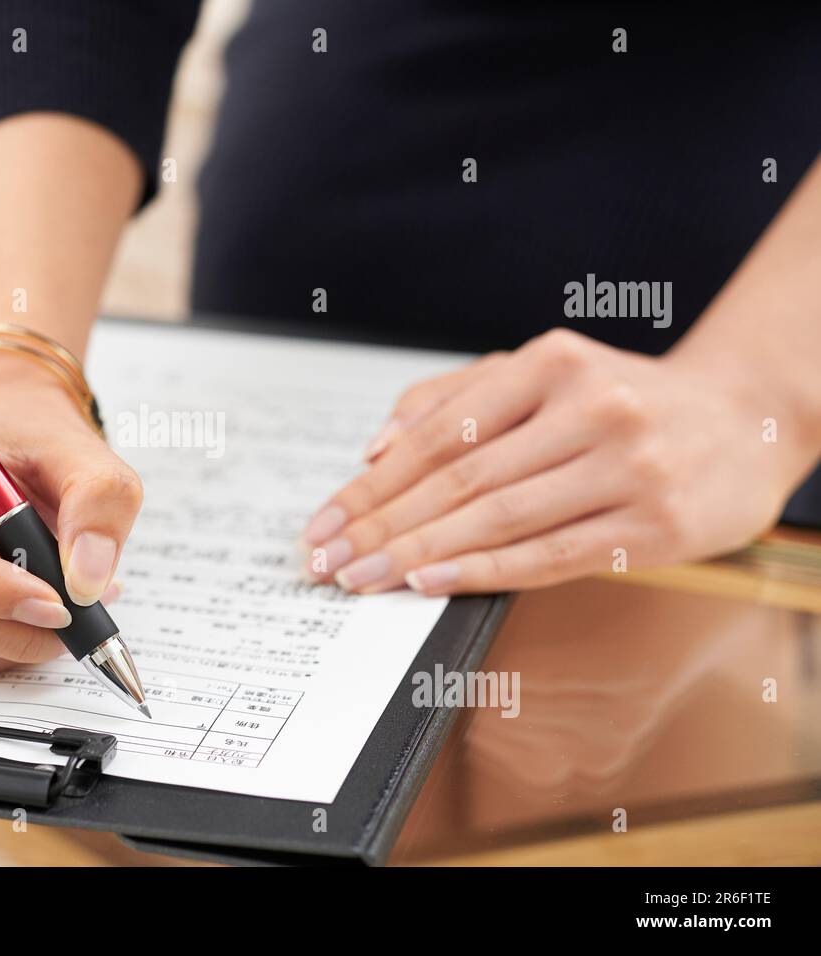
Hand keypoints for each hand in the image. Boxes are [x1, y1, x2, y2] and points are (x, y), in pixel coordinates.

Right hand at [0, 354, 141, 675]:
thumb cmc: (33, 442)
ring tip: (63, 604)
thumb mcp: (85, 456)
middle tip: (72, 617)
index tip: (53, 601)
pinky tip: (25, 612)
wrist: (8, 441)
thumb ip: (99, 504)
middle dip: (7, 627)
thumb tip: (86, 582)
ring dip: (7, 640)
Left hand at [302, 328, 796, 595]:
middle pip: (460, 479)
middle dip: (381, 527)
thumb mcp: (543, 371)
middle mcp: (592, 408)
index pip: (439, 433)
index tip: (324, 522)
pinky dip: (483, 571)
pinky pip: (550, 554)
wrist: (744, 421)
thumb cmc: (623, 400)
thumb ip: (454, 397)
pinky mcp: (653, 526)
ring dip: (416, 554)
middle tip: (328, 562)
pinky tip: (430, 582)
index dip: (372, 485)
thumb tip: (375, 447)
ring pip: (497, 518)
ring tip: (362, 580)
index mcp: (553, 362)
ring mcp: (627, 468)